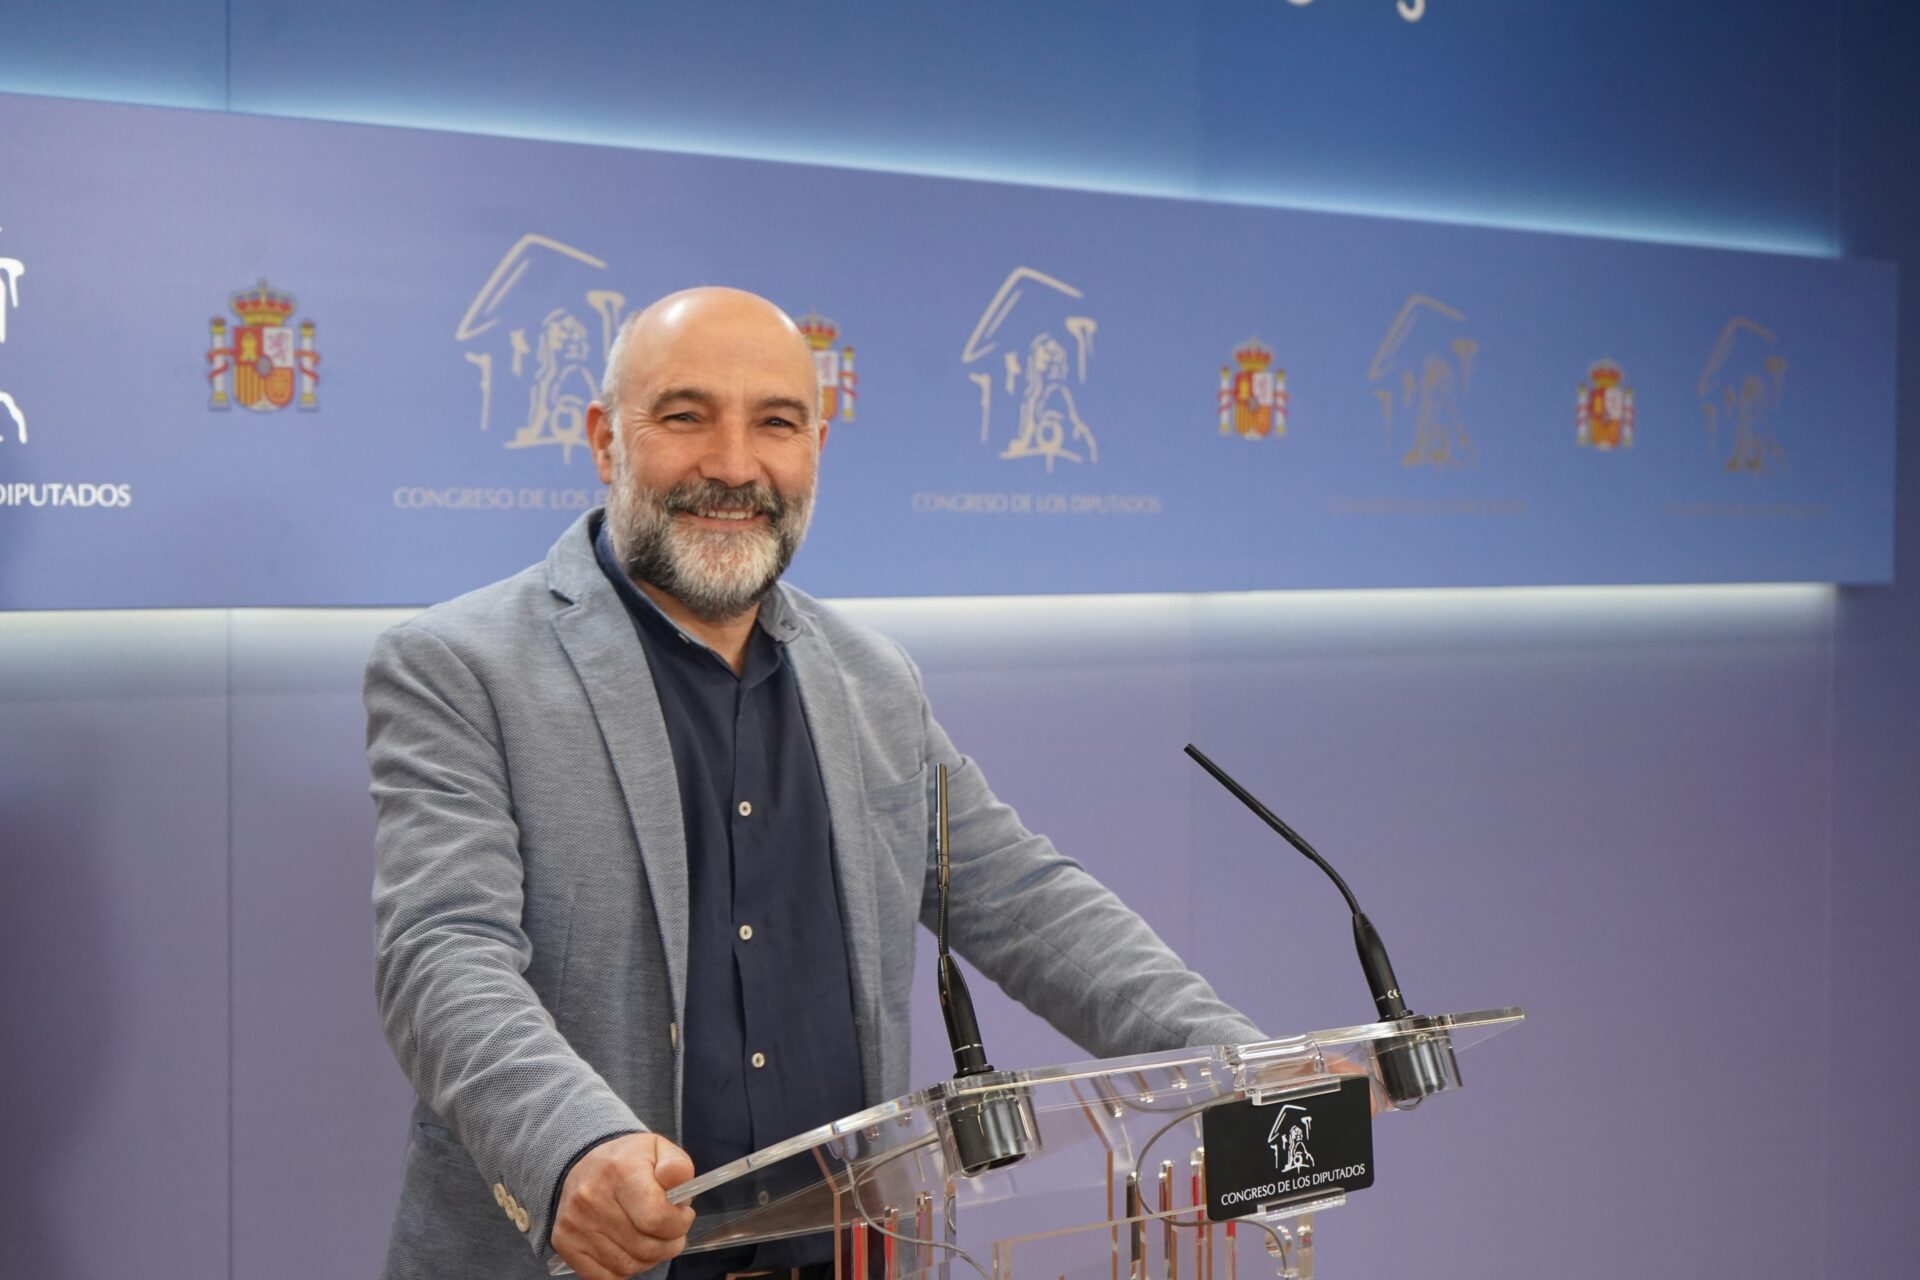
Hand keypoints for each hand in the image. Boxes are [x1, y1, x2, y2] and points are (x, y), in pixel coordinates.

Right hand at [551, 1133, 697, 1279]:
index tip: (683, 1215)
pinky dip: (625, 1270)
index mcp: (620, 1170)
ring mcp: (574, 1223)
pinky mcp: (564, 1243)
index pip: (656, 1217)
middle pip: (645, 1247)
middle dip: (669, 1244)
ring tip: (653, 1239)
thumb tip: (678, 1180)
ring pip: (627, 1267)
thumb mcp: (660, 1151)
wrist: (585, 1165)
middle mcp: (591, 1197)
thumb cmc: (629, 1161)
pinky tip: (630, 1249)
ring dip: (649, 1259)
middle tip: (672, 1232)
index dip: (679, 1224)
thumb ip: (677, 1166)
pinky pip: (605, 1277)